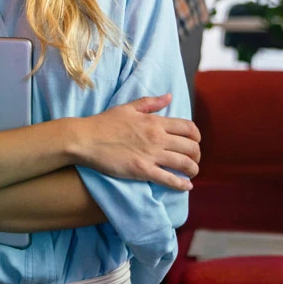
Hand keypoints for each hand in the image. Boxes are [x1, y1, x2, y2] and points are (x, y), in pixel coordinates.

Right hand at [73, 93, 200, 190]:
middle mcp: (157, 137)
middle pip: (191, 147)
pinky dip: (182, 185)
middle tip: (192, 160)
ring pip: (185, 164)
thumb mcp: (127, 107)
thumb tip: (169, 97)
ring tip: (190, 173)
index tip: (194, 142)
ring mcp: (151, 155)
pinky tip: (185, 186)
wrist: (86, 139)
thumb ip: (150, 103)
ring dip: (193, 170)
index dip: (196, 137)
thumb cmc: (104, 123)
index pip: (188, 128)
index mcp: (154, 121)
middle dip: (197, 155)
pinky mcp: (143, 170)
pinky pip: (170, 180)